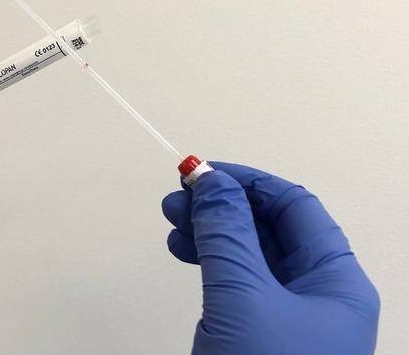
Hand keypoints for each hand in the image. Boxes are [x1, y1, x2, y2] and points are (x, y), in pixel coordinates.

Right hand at [162, 162, 378, 354]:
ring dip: (210, 235)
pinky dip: (211, 265)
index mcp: (336, 280)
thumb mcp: (242, 296)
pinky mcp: (263, 336)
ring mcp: (291, 318)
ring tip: (172, 225)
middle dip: (220, 208)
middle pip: (270, 230)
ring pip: (250, 257)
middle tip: (176, 200)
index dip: (247, 183)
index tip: (201, 173)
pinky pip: (239, 285)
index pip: (294, 207)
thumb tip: (212, 181)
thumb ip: (226, 234)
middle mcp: (319, 295)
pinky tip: (184, 253)